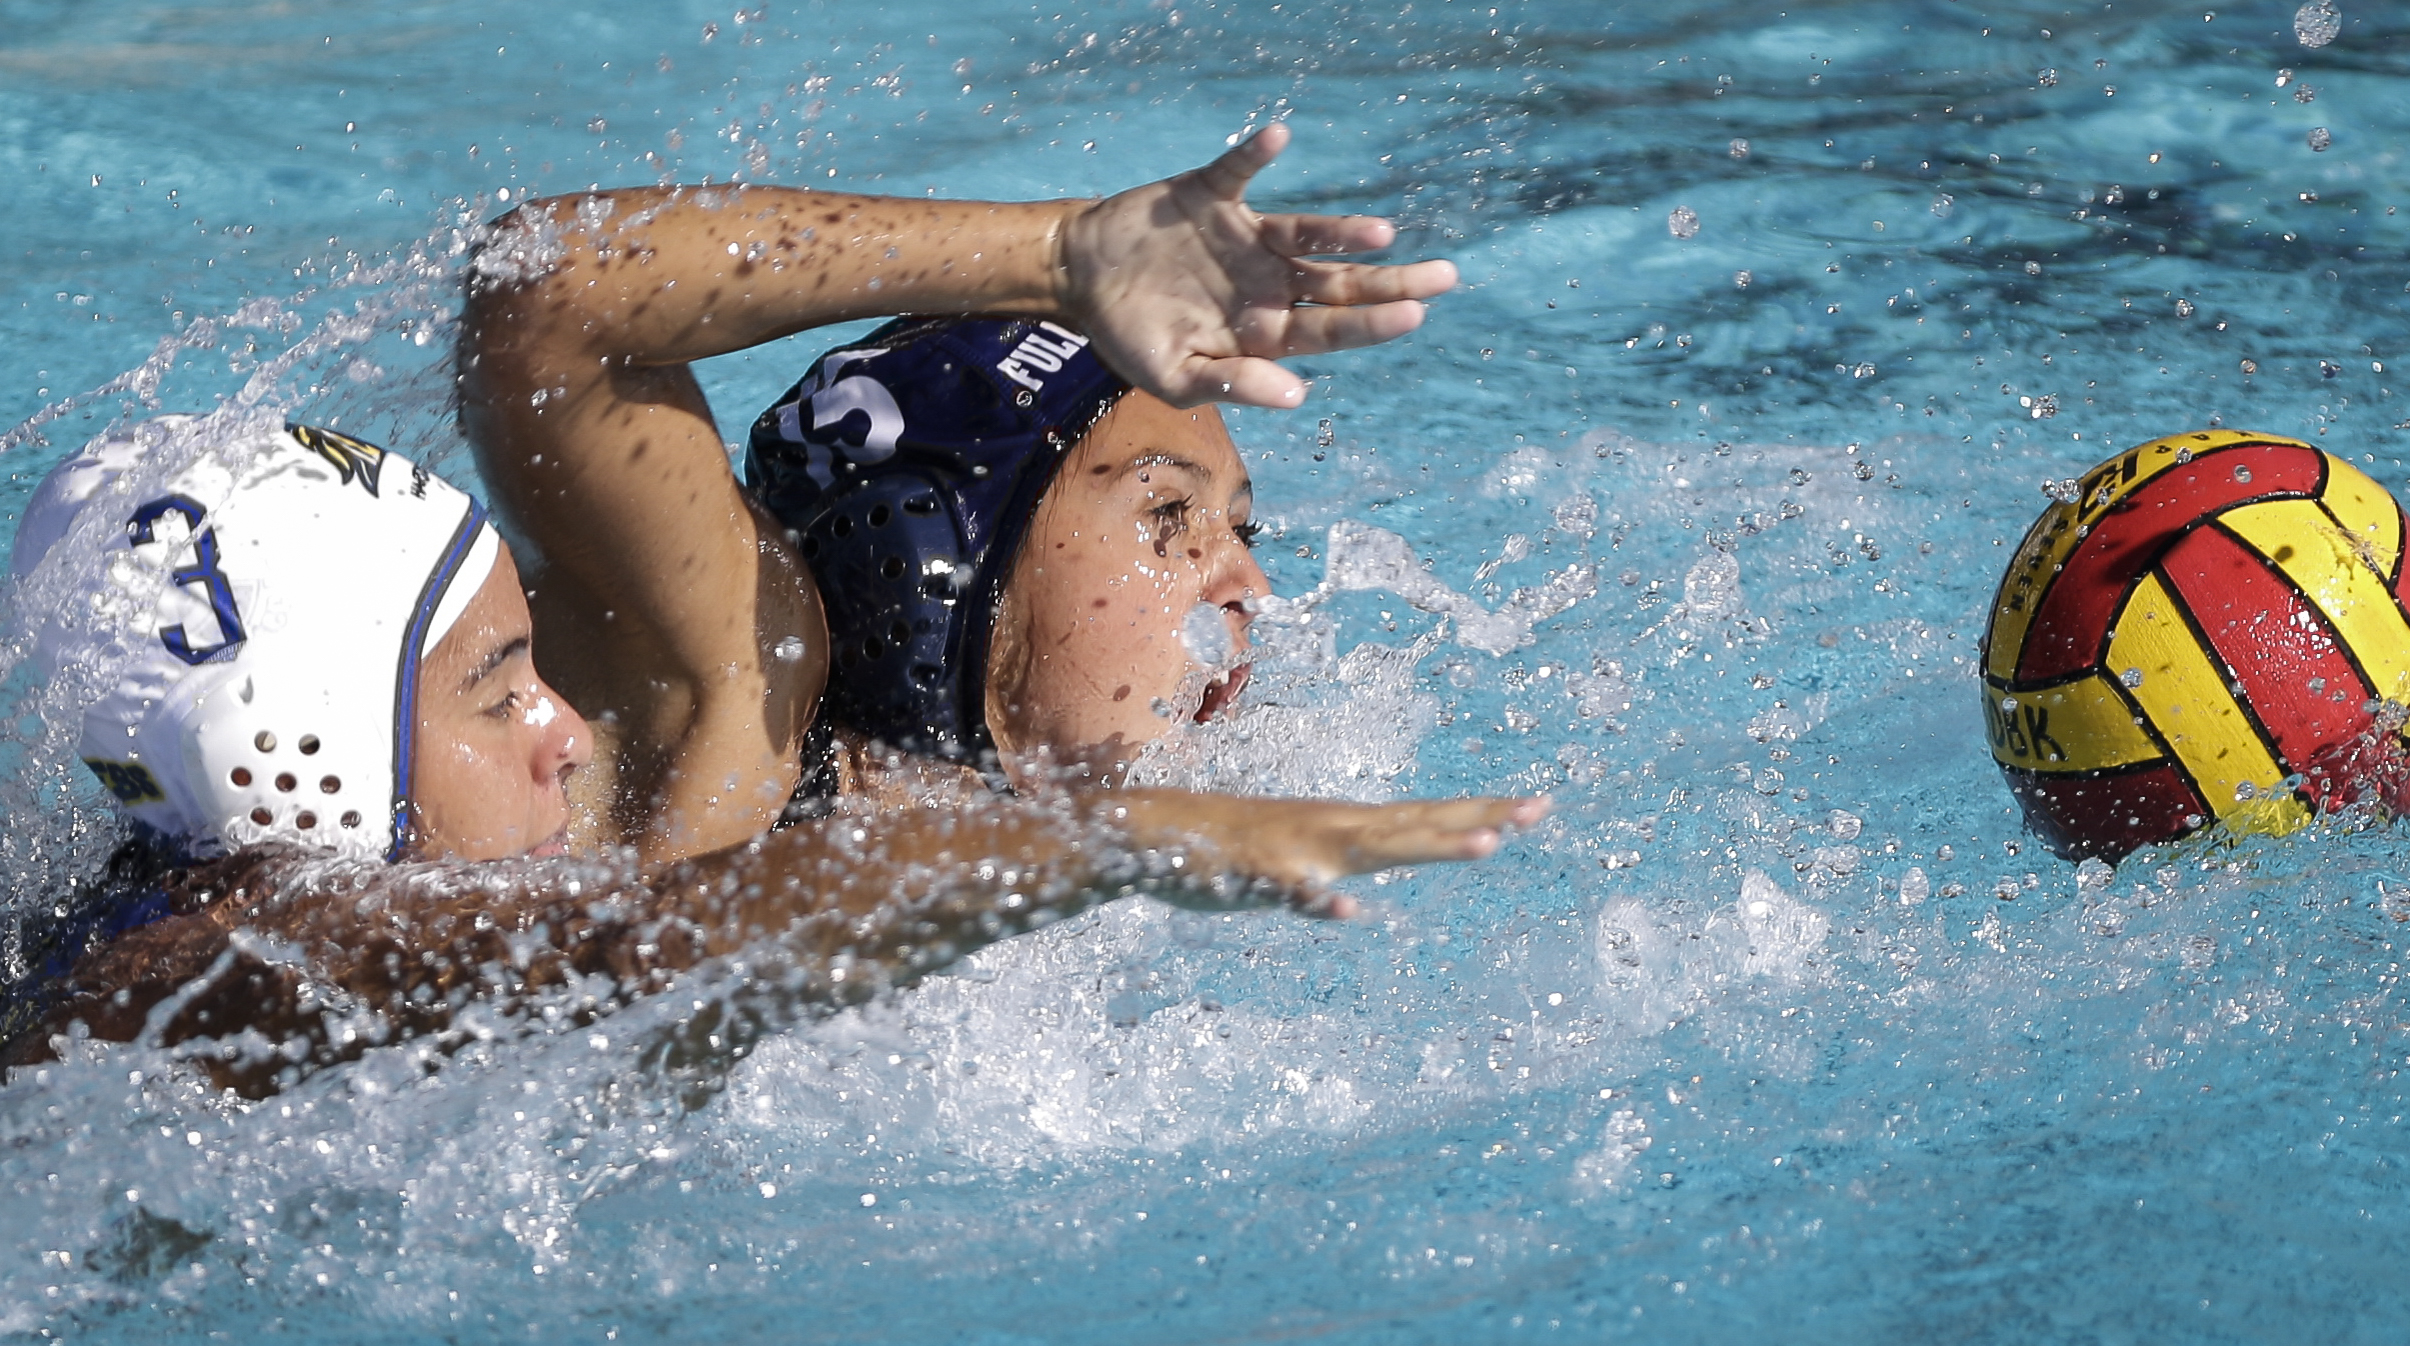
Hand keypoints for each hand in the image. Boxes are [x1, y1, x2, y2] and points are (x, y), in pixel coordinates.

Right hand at [1060, 122, 1458, 408]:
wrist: (1084, 278)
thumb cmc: (1133, 337)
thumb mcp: (1174, 375)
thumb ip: (1233, 383)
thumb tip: (1297, 396)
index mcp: (1264, 331)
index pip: (1330, 329)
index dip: (1370, 323)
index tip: (1414, 315)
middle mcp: (1267, 282)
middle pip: (1339, 283)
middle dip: (1391, 281)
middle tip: (1447, 276)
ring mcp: (1244, 238)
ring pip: (1305, 234)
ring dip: (1341, 231)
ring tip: (1381, 232)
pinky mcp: (1211, 197)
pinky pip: (1238, 172)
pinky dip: (1254, 155)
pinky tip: (1276, 139)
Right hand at [1107, 791, 1548, 916]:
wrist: (1148, 833)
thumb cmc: (1219, 853)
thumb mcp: (1283, 875)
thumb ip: (1319, 886)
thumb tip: (1346, 903)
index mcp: (1341, 829)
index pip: (1424, 819)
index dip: (1479, 813)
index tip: (1536, 808)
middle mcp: (1330, 829)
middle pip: (1417, 824)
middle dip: (1479, 818)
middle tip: (1539, 811)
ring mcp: (1297, 847)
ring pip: (1373, 845)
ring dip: (1429, 844)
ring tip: (1485, 845)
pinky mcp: (1256, 870)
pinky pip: (1292, 886)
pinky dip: (1318, 894)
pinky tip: (1344, 905)